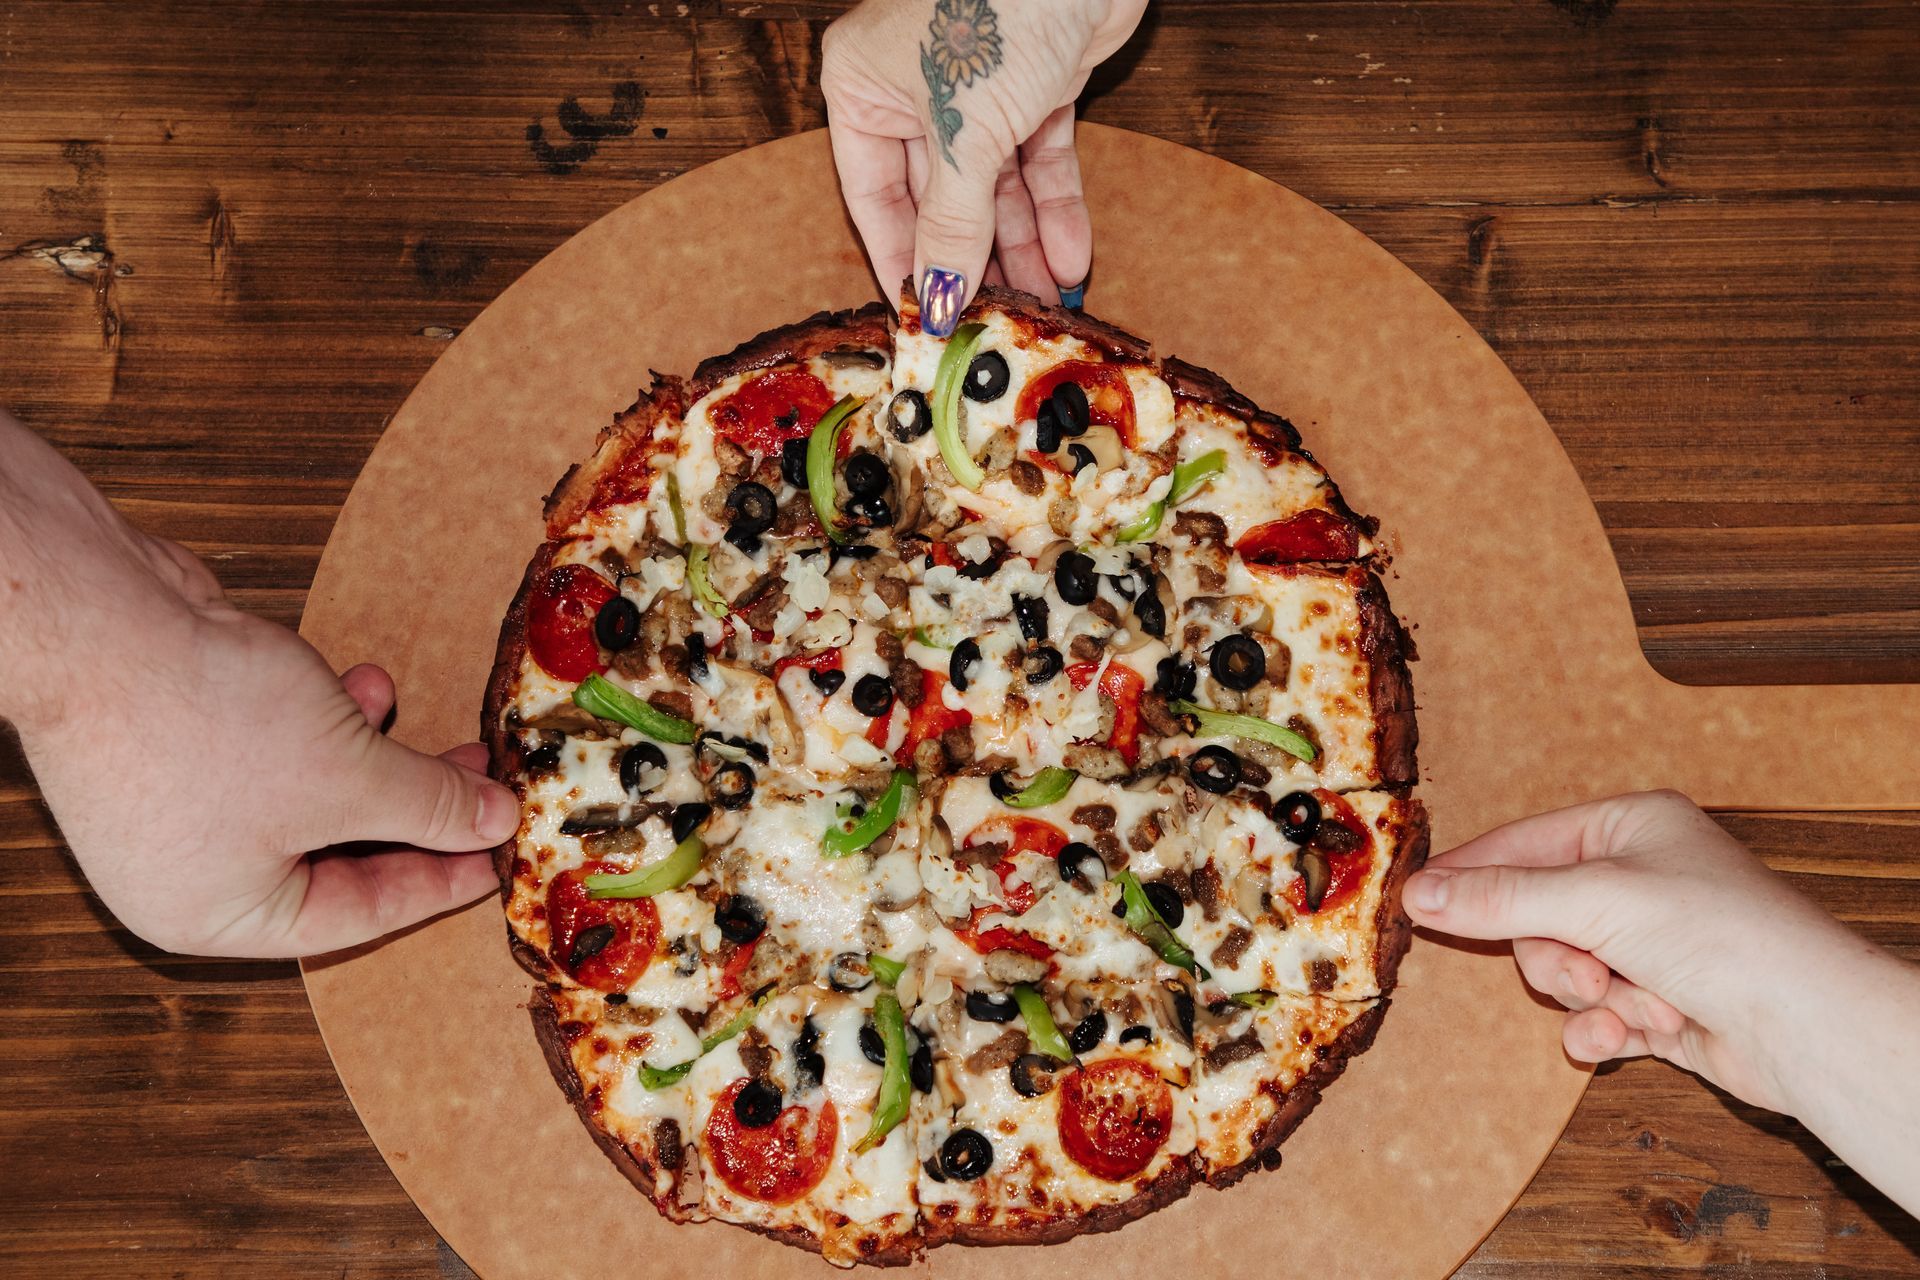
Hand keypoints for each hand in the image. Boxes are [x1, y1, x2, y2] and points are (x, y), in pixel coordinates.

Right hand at [2, 416, 518, 957]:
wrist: (95, 619)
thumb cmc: (203, 722)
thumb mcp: (350, 776)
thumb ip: (431, 806)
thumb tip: (495, 823)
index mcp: (221, 914)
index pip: (357, 916)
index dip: (437, 882)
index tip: (496, 856)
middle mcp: (192, 871)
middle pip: (333, 855)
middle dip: (409, 809)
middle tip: (478, 784)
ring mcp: (177, 802)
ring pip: (306, 793)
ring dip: (367, 753)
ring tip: (407, 711)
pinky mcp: (176, 737)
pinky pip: (273, 745)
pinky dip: (320, 719)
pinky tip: (357, 680)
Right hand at [823, 0, 1147, 331]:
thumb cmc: (995, 5)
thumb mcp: (964, 134)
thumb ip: (952, 223)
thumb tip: (936, 297)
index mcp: (863, 87)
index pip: (874, 196)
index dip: (903, 260)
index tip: (924, 316)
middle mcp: (914, 86)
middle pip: (940, 197)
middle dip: (972, 260)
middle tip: (991, 321)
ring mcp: (981, 85)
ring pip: (995, 187)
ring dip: (1020, 246)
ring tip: (1039, 306)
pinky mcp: (1038, 82)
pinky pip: (1040, 162)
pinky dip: (1055, 209)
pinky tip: (1068, 258)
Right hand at [1400, 790, 1880, 1112]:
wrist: (1806, 1026)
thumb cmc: (1722, 935)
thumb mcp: (1594, 901)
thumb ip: (1502, 898)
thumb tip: (1421, 894)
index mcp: (1630, 827)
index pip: (1523, 843)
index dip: (1472, 874)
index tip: (1416, 902)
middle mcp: (1641, 879)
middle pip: (1538, 917)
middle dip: (1557, 957)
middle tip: (1585, 974)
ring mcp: (1651, 944)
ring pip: (1564, 971)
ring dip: (1590, 996)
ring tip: (1630, 1004)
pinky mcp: (1660, 1003)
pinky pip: (1596, 1014)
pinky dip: (1606, 1029)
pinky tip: (1626, 1037)